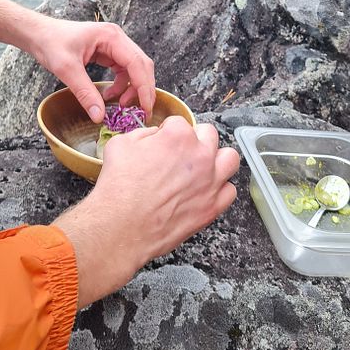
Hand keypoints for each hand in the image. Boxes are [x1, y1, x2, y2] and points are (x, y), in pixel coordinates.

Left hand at [0, 0, 154, 122]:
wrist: (38, 33)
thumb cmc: (51, 43)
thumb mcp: (67, 69)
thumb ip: (85, 93)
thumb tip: (99, 116)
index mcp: (111, 37)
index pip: (137, 64)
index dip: (144, 87)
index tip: (145, 108)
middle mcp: (117, 38)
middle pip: (141, 65)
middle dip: (142, 89)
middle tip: (140, 112)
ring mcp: (113, 45)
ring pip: (134, 69)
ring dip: (131, 88)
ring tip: (120, 105)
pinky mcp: (107, 52)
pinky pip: (122, 70)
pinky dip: (121, 84)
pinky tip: (109, 95)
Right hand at [53, 118, 239, 307]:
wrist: (121, 226)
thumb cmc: (118, 186)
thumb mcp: (121, 144)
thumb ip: (143, 134)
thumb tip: (155, 137)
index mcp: (178, 136)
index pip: (179, 123)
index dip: (167, 132)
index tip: (160, 143)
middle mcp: (200, 155)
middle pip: (209, 134)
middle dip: (195, 140)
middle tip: (180, 153)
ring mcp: (210, 182)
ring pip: (230, 158)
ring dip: (217, 159)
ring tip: (202, 167)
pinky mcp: (213, 207)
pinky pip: (229, 191)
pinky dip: (219, 189)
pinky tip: (204, 191)